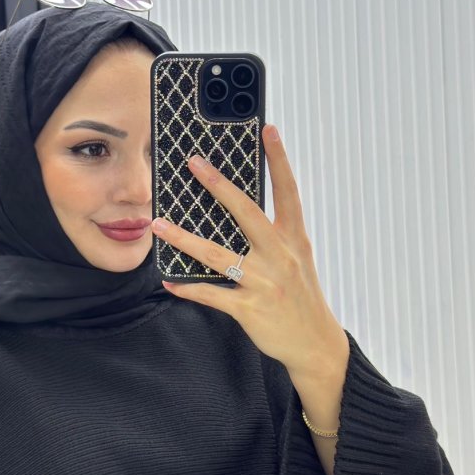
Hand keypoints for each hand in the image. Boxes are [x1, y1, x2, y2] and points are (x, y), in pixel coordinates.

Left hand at [151, 123, 349, 382]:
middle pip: (247, 213)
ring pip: (218, 255)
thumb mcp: (298, 260)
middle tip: (195, 163)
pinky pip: (212, 295)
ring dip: (184, 239)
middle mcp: (280, 256)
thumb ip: (275, 236)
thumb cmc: (302, 298)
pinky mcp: (250, 309)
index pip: (288, 191)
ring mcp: (264, 282)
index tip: (267, 129)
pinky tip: (170, 282)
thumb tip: (241, 211)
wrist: (316, 344)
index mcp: (294, 240)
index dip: (278, 159)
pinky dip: (189, 289)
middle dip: (219, 186)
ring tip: (158, 225)